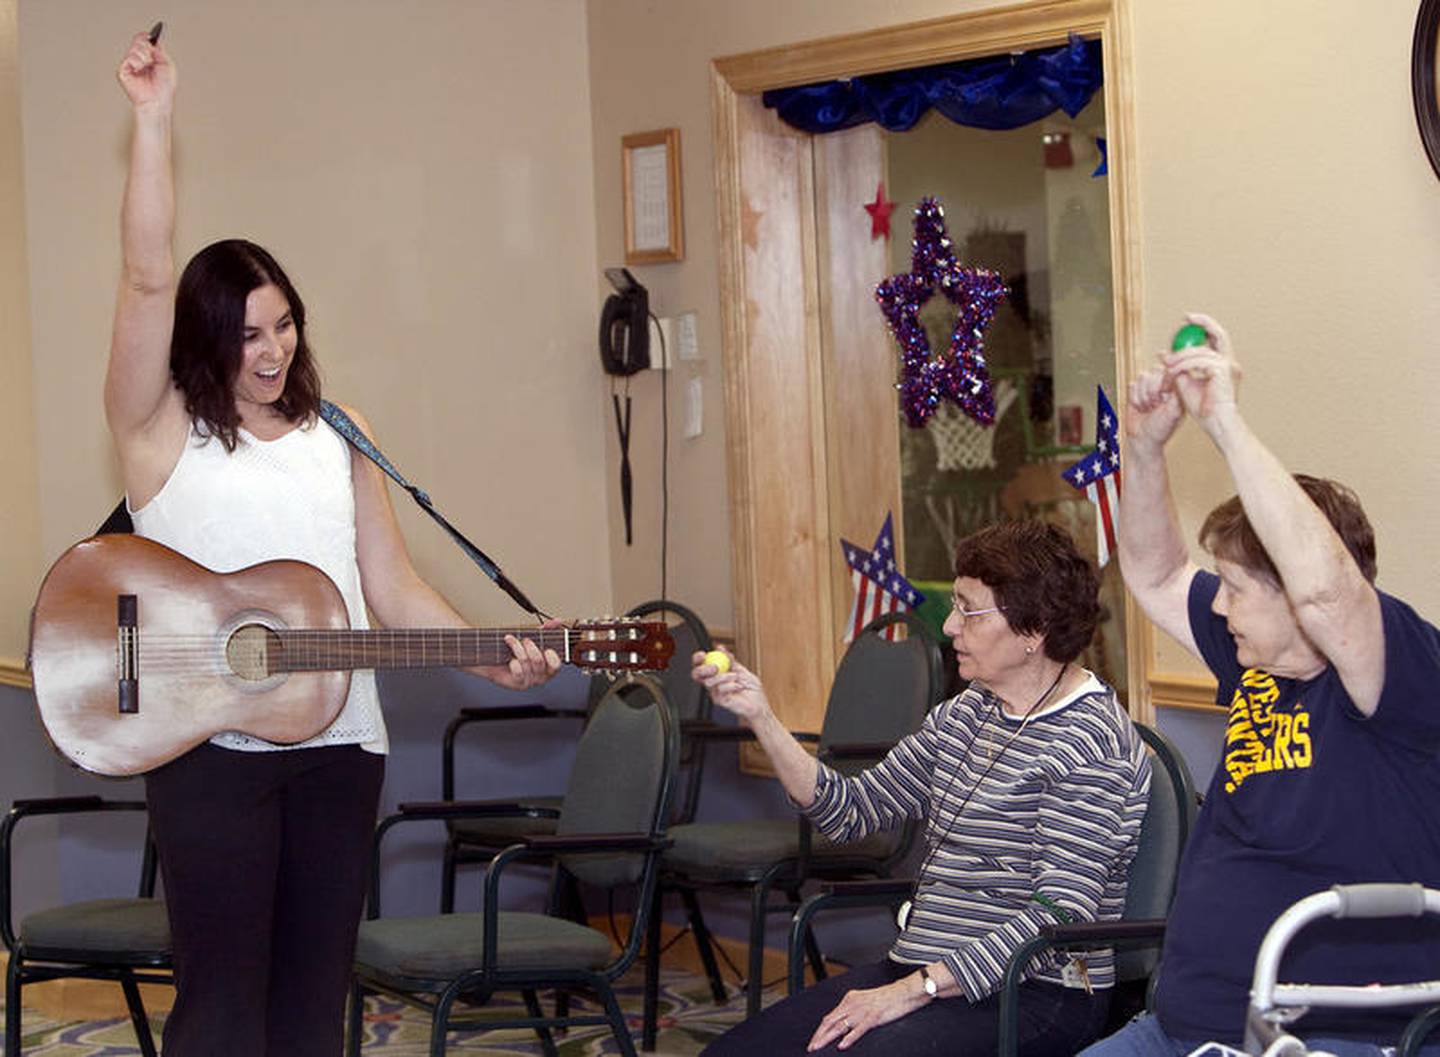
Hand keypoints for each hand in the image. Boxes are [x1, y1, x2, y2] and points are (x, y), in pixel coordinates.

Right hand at [117, 30, 175, 110]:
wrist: (158, 100)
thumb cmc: (164, 87)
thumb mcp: (167, 65)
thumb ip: (159, 51)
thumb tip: (153, 40)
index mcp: (148, 58)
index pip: (143, 40)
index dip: (146, 37)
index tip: (151, 36)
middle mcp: (138, 60)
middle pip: (138, 41)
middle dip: (147, 47)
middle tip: (152, 57)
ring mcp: (130, 65)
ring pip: (134, 48)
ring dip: (144, 55)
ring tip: (147, 66)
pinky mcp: (123, 71)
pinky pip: (129, 58)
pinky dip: (137, 62)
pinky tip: (140, 69)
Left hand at [484, 619, 563, 690]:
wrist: (495, 661)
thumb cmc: (515, 651)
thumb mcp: (532, 639)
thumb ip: (546, 631)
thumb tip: (557, 621)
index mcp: (548, 667)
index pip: (556, 665)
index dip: (552, 656)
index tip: (546, 648)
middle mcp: (540, 676)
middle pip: (539, 660)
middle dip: (530, 646)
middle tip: (525, 640)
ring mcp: (529, 681)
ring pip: (526, 662)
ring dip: (517, 647)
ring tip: (510, 640)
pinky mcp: (517, 684)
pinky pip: (518, 671)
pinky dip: (513, 662)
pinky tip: (509, 659)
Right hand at [691, 649, 771, 725]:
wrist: (759, 703)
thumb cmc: (751, 689)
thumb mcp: (741, 669)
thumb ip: (729, 660)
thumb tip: (720, 648)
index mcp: (716, 674)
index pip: (700, 665)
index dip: (697, 659)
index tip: (703, 654)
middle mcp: (713, 683)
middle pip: (696, 674)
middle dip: (704, 668)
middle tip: (715, 667)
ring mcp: (715, 692)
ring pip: (709, 682)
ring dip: (724, 676)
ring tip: (736, 677)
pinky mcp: (720, 701)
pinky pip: (720, 690)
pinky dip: (731, 685)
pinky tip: (739, 687)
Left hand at [806, 978, 927, 1051]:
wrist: (903, 992)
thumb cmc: (886, 998)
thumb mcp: (864, 1001)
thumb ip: (853, 1010)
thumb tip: (842, 1022)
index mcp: (849, 999)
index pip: (830, 1016)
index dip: (820, 1029)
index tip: (814, 1040)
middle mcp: (852, 1004)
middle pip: (830, 1021)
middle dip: (819, 1035)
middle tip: (811, 1047)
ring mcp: (862, 1011)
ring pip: (840, 1026)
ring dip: (827, 1039)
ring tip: (818, 1048)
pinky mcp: (873, 1017)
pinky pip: (858, 1029)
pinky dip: (849, 1038)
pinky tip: (842, 1046)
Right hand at [1126, 364, 1184, 453]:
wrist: (1142, 440)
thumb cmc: (1160, 430)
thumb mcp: (1174, 413)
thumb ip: (1177, 394)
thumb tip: (1176, 378)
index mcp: (1177, 389)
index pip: (1170, 372)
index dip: (1163, 384)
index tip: (1162, 399)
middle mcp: (1164, 386)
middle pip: (1154, 372)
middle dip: (1151, 391)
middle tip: (1154, 405)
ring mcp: (1149, 387)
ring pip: (1142, 377)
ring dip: (1143, 395)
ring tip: (1147, 407)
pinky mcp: (1136, 391)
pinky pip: (1132, 384)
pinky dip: (1134, 397)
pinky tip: (1139, 406)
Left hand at [1162, 313, 1241, 439]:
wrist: (1216, 424)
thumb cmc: (1205, 409)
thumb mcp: (1185, 384)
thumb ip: (1178, 368)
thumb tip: (1164, 354)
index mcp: (1223, 365)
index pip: (1216, 340)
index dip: (1204, 327)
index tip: (1188, 321)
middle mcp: (1230, 363)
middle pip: (1219, 334)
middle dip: (1203, 322)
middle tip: (1187, 317)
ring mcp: (1229, 366)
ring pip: (1200, 351)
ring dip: (1180, 357)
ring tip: (1166, 365)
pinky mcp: (1223, 371)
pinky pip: (1198, 362)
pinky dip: (1183, 366)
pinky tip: (1173, 372)